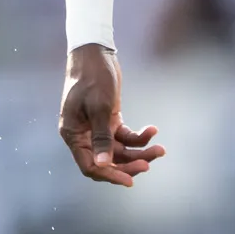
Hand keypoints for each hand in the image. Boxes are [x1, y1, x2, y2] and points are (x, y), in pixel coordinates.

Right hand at [58, 44, 163, 186]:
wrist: (95, 53)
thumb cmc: (93, 78)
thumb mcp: (100, 108)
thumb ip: (101, 137)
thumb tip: (102, 164)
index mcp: (74, 135)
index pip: (90, 166)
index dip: (110, 175)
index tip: (131, 180)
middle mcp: (83, 135)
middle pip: (107, 161)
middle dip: (130, 164)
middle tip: (149, 164)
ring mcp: (96, 128)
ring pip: (120, 151)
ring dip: (140, 151)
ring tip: (160, 149)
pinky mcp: (109, 120)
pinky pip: (125, 136)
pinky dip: (140, 136)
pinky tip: (153, 129)